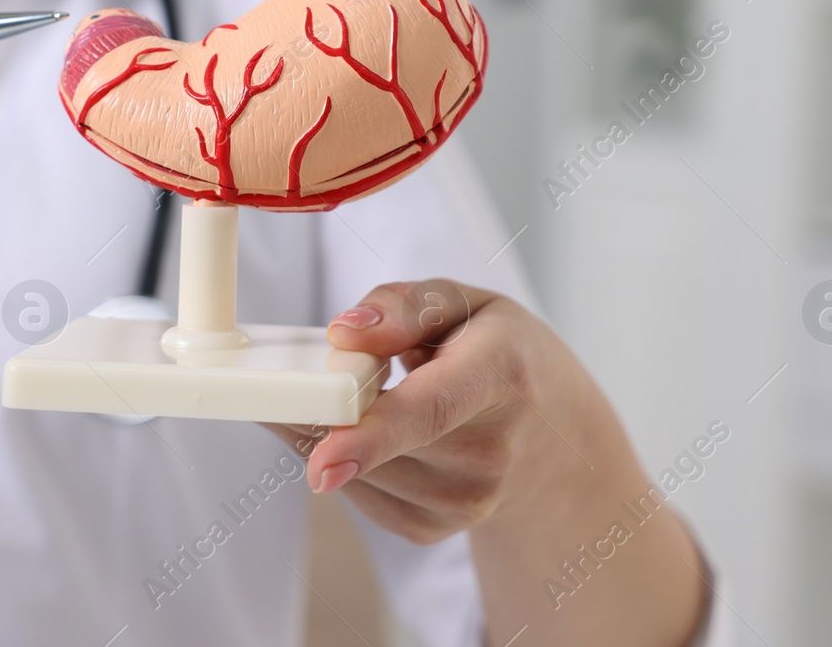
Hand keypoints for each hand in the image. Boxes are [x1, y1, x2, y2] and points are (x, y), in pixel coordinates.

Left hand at [267, 280, 705, 645]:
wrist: (556, 438)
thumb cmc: (498, 352)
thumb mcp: (465, 302)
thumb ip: (403, 306)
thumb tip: (342, 334)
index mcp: (503, 373)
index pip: (433, 409)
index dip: (373, 435)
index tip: (322, 460)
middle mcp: (493, 449)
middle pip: (381, 442)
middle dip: (317, 414)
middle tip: (275, 384)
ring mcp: (469, 500)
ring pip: (358, 471)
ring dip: (323, 435)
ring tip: (338, 395)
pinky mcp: (437, 529)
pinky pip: (361, 496)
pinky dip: (344, 462)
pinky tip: (357, 433)